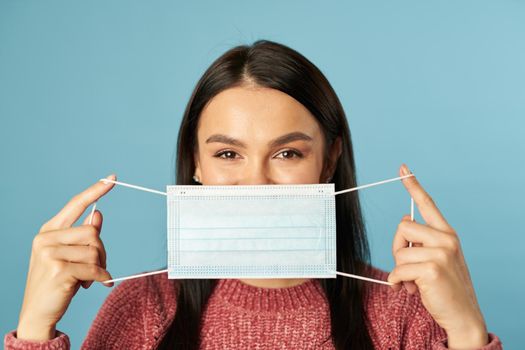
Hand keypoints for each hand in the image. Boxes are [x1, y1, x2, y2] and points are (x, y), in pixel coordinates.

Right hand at [17, 175, 115, 340]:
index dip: (95, 191)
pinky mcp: (58, 270)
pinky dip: (100, 278)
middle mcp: (46, 238)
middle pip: (92, 232)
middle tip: (97, 267)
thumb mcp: (68, 255)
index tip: (113, 178)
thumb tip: (98, 215)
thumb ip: (82, 236)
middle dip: (101, 251)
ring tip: (88, 278)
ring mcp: (49, 254)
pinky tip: (95, 284)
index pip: (76, 204)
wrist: (37, 312)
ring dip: (99, 267)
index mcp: (49, 230)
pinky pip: (94, 269)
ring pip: (95, 251)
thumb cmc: (57, 281)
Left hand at [388, 165, 487, 348]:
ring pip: (399, 252)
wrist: (463, 316)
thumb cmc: (445, 287)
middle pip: (403, 228)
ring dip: (399, 271)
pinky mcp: (432, 269)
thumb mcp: (437, 259)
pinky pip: (398, 270)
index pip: (427, 204)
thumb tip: (405, 221)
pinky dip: (396, 282)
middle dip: (398, 249)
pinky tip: (408, 290)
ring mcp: (441, 253)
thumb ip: (423, 241)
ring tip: (414, 283)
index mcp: (447, 234)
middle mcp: (446, 239)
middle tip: (408, 268)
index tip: (403, 168)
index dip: (413, 186)